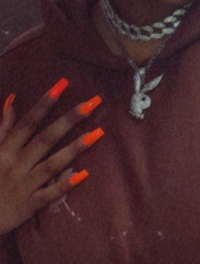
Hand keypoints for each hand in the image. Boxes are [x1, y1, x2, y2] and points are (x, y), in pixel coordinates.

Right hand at [0, 80, 103, 234]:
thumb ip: (2, 127)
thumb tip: (13, 99)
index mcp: (5, 150)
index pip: (28, 122)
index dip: (45, 102)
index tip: (63, 84)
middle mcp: (15, 164)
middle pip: (46, 138)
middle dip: (69, 119)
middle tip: (94, 102)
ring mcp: (22, 185)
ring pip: (51, 164)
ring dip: (74, 148)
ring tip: (98, 133)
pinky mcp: (26, 207)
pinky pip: (47, 196)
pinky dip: (62, 185)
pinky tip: (83, 174)